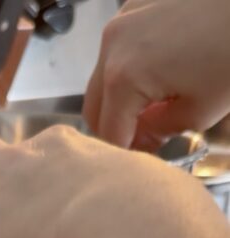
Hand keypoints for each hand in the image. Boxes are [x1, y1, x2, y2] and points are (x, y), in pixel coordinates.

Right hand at [84, 0, 229, 150]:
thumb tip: (142, 138)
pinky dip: (130, 68)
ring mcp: (122, 19)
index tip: (141, 163)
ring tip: (156, 105)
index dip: (124, 156)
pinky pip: (119, 49)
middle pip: (95, 107)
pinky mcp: (136, 4)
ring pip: (103, 77)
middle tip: (144, 141)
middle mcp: (113, 45)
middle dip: (116, 128)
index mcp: (123, 76)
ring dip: (120, 98)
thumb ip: (159, 132)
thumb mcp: (200, 110)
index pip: (109, 134)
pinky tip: (161, 72)